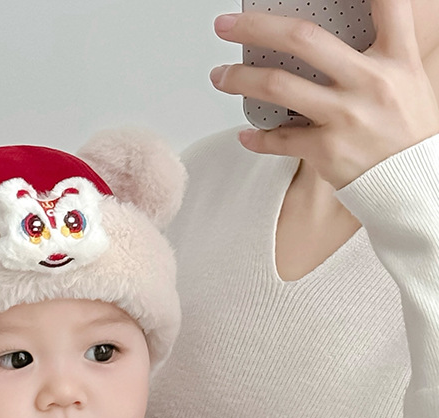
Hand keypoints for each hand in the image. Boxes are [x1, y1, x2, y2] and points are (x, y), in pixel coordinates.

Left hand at [209, 0, 438, 187]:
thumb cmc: (405, 133)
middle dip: (257, 27)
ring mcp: (346, 116)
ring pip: (279, 87)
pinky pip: (279, 139)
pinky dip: (257, 137)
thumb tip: (334, 37)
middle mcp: (369, 82)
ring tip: (220, 76)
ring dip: (240, 79)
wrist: (411, 185)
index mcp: (396, 58)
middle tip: (225, 25)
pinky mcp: (326, 149)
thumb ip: (380, 54)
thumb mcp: (407, 81)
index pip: (387, 4)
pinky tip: (246, 134)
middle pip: (304, 39)